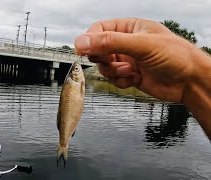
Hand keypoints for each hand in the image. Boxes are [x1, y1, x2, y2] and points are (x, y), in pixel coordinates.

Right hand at [74, 17, 208, 101]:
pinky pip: (113, 79)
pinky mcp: (128, 75)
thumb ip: (109, 42)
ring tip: (130, 71)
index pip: (98, 29)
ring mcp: (126, 59)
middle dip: (103, 59)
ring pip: (103, 66)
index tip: (83, 51)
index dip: (89, 40)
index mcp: (128, 27)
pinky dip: (120, 81)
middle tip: (112, 61)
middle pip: (97, 49)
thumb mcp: (141, 44)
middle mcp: (125, 43)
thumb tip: (82, 41)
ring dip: (113, 72)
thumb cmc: (175, 56)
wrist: (190, 82)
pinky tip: (135, 78)